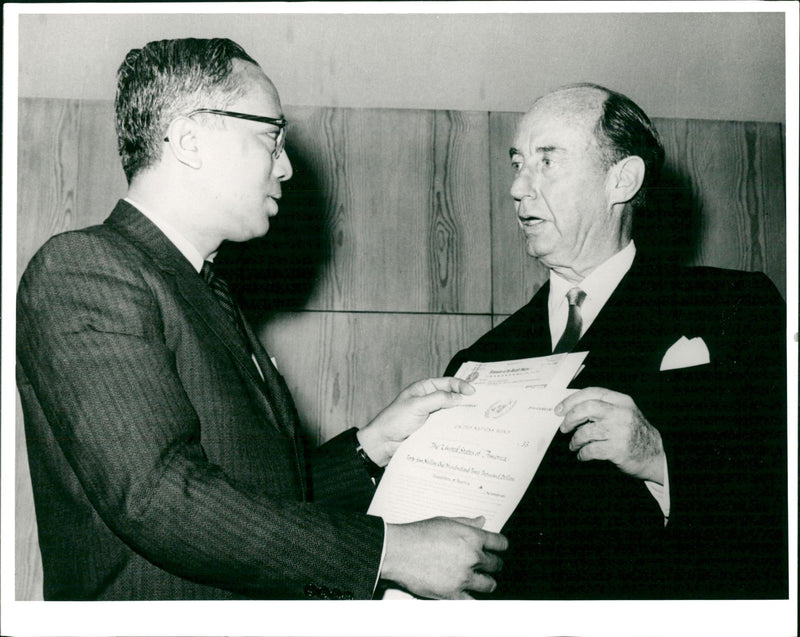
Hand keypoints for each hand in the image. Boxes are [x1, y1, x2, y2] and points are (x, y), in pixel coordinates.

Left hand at [357, 377, 474, 466]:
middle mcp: (428, 400)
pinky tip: (465, 431)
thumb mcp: (417, 406)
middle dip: (464, 400)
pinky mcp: (431, 430)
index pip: (447, 383)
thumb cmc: (394, 420)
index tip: (472, 392)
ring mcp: (431, 416)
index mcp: (424, 389)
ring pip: (450, 413)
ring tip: (477, 419)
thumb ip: (438, 399)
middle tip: (480, 405)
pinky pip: (447, 427)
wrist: (383, 443)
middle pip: (451, 397)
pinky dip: (456, 428)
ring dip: (461, 416)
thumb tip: (459, 398)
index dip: (461, 386)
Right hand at [381, 516, 507, 598]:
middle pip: (496, 564)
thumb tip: (481, 521)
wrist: (398, 551)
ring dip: (487, 582)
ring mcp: (464, 577)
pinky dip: (472, 598)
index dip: (501, 546)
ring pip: (489, 584)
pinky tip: (470, 594)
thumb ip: (467, 522)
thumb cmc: (418, 534)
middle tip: (489, 565)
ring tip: (482, 581)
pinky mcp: (453, 593)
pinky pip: (472, 601)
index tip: (499, 549)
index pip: (500, 543)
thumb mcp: (445, 521)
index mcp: (472, 537)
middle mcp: (472, 557)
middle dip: (494, 565)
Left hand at [555, 387, 664, 483]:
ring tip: (574, 445)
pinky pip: (591, 450)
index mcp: (622, 401)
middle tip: (564, 428)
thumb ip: (603, 407)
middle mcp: (621, 413)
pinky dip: (582, 454)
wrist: (655, 455)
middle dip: (570, 418)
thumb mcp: (623, 413)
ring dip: (575, 440)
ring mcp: (620, 431)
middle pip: (587, 408)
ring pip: (586, 431)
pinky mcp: (618, 449)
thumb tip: (572, 409)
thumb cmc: (634, 433)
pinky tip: (582, 455)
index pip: (592, 393)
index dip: (572, 400)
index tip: (560, 410)